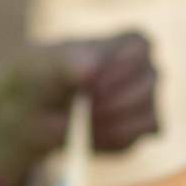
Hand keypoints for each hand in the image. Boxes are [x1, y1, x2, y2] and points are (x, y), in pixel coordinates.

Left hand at [0, 31, 160, 184]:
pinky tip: (87, 134)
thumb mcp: (48, 64)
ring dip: (108, 125)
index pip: (140, 50)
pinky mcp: (142, 130)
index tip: (87, 82)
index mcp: (130, 43)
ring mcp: (148, 101)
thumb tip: (90, 70)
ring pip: (146, 117)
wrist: (37, 110)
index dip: (115, 69)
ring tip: (80, 121)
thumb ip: (69, 62)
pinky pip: (135, 140)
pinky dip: (107, 142)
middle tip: (81, 106)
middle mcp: (146, 70)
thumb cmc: (45, 76)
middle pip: (147, 86)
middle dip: (111, 102)